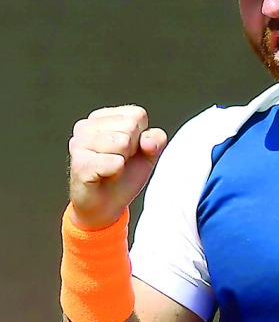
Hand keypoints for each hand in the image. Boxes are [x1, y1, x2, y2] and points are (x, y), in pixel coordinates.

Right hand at [68, 106, 166, 229]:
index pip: (138, 114)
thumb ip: (156, 139)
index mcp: (102, 118)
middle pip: (131, 126)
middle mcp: (86, 126)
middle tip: (118, 163)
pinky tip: (104, 177)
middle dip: (132, 150)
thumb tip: (147, 141)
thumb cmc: (123, 177)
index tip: (129, 152)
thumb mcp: (147, 155)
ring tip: (110, 169)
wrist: (104, 208)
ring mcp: (80, 143)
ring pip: (123, 142)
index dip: (141, 137)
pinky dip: (115, 174)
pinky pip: (115, 162)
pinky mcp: (80, 163)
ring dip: (122, 163)